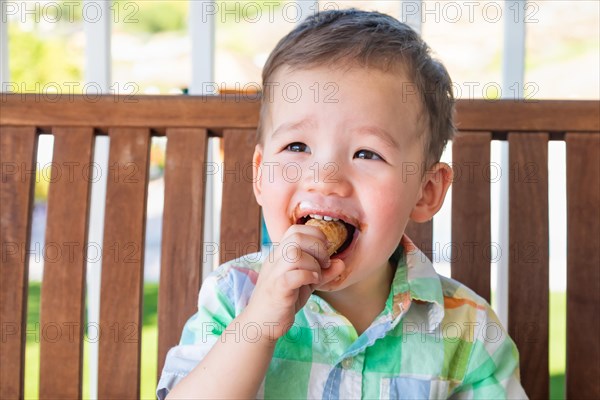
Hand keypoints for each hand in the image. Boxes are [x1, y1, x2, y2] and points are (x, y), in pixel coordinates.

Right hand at [244, 224, 345, 340]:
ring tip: (317, 275)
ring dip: (313, 263)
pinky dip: (308, 276)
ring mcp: (274, 274)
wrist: (261, 324)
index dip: (315, 235)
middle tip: (324, 264)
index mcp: (280, 254)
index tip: (325, 251)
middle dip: (318, 247)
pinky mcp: (277, 290)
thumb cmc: (284, 302)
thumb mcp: (307, 284)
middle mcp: (275, 260)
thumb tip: (341, 262)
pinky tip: (312, 282)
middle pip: (296, 237)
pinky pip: (292, 275)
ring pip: (294, 254)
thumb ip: (323, 272)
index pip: (296, 230)